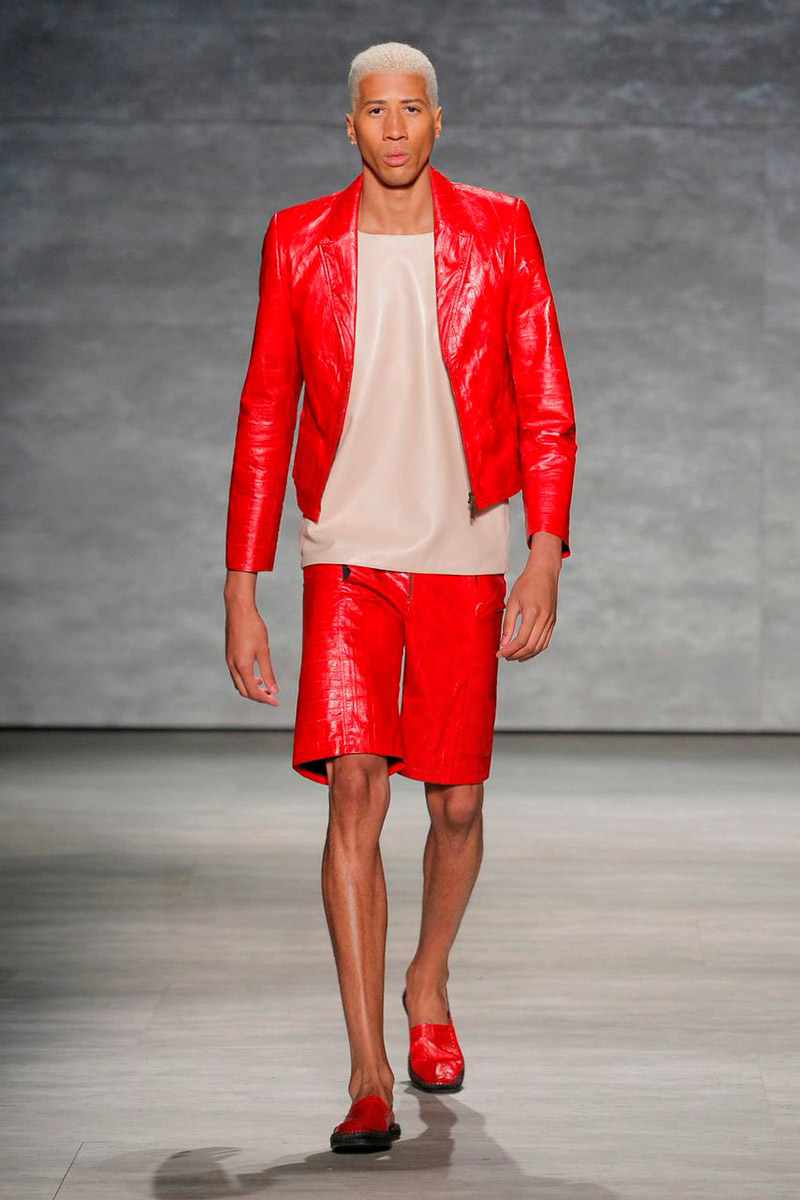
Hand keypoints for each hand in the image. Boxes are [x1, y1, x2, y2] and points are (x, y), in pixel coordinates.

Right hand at [225, 598, 280, 704]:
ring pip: (239, 683)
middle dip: (258, 697)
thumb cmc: (253, 628)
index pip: (253, 691)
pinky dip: (247, 680)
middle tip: (273, 697)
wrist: (239, 610)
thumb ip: (268, 672)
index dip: (265, 699)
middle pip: (244, 691)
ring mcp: (229, 661)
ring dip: (252, 689)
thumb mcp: (264, 651)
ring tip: (266, 687)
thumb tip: (274, 690)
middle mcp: (232, 666)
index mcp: (242, 666)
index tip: (277, 702)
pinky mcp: (229, 655)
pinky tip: (257, 675)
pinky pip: (236, 675)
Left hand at [497, 545, 560, 662]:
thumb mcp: (512, 602)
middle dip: (516, 655)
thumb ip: (508, 624)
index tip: (499, 653)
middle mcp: (544, 619)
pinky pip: (545, 641)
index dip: (509, 650)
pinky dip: (535, 649)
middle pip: (530, 646)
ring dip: (526, 655)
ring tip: (513, 656)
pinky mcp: (553, 621)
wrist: (544, 572)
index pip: (521, 640)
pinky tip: (526, 651)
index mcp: (532, 613)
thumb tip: (503, 643)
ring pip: (539, 647)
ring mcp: (550, 621)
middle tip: (504, 656)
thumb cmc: (526, 584)